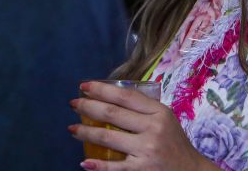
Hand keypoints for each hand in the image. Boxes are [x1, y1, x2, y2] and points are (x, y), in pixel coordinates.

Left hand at [69, 81, 217, 170]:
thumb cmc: (174, 143)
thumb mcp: (166, 118)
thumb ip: (144, 108)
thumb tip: (111, 97)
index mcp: (159, 111)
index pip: (125, 96)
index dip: (102, 89)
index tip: (84, 86)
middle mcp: (153, 128)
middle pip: (113, 114)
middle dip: (88, 107)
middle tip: (74, 105)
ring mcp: (146, 150)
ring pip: (108, 137)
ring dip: (86, 132)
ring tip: (72, 129)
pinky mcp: (141, 170)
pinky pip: (113, 166)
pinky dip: (97, 165)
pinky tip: (84, 161)